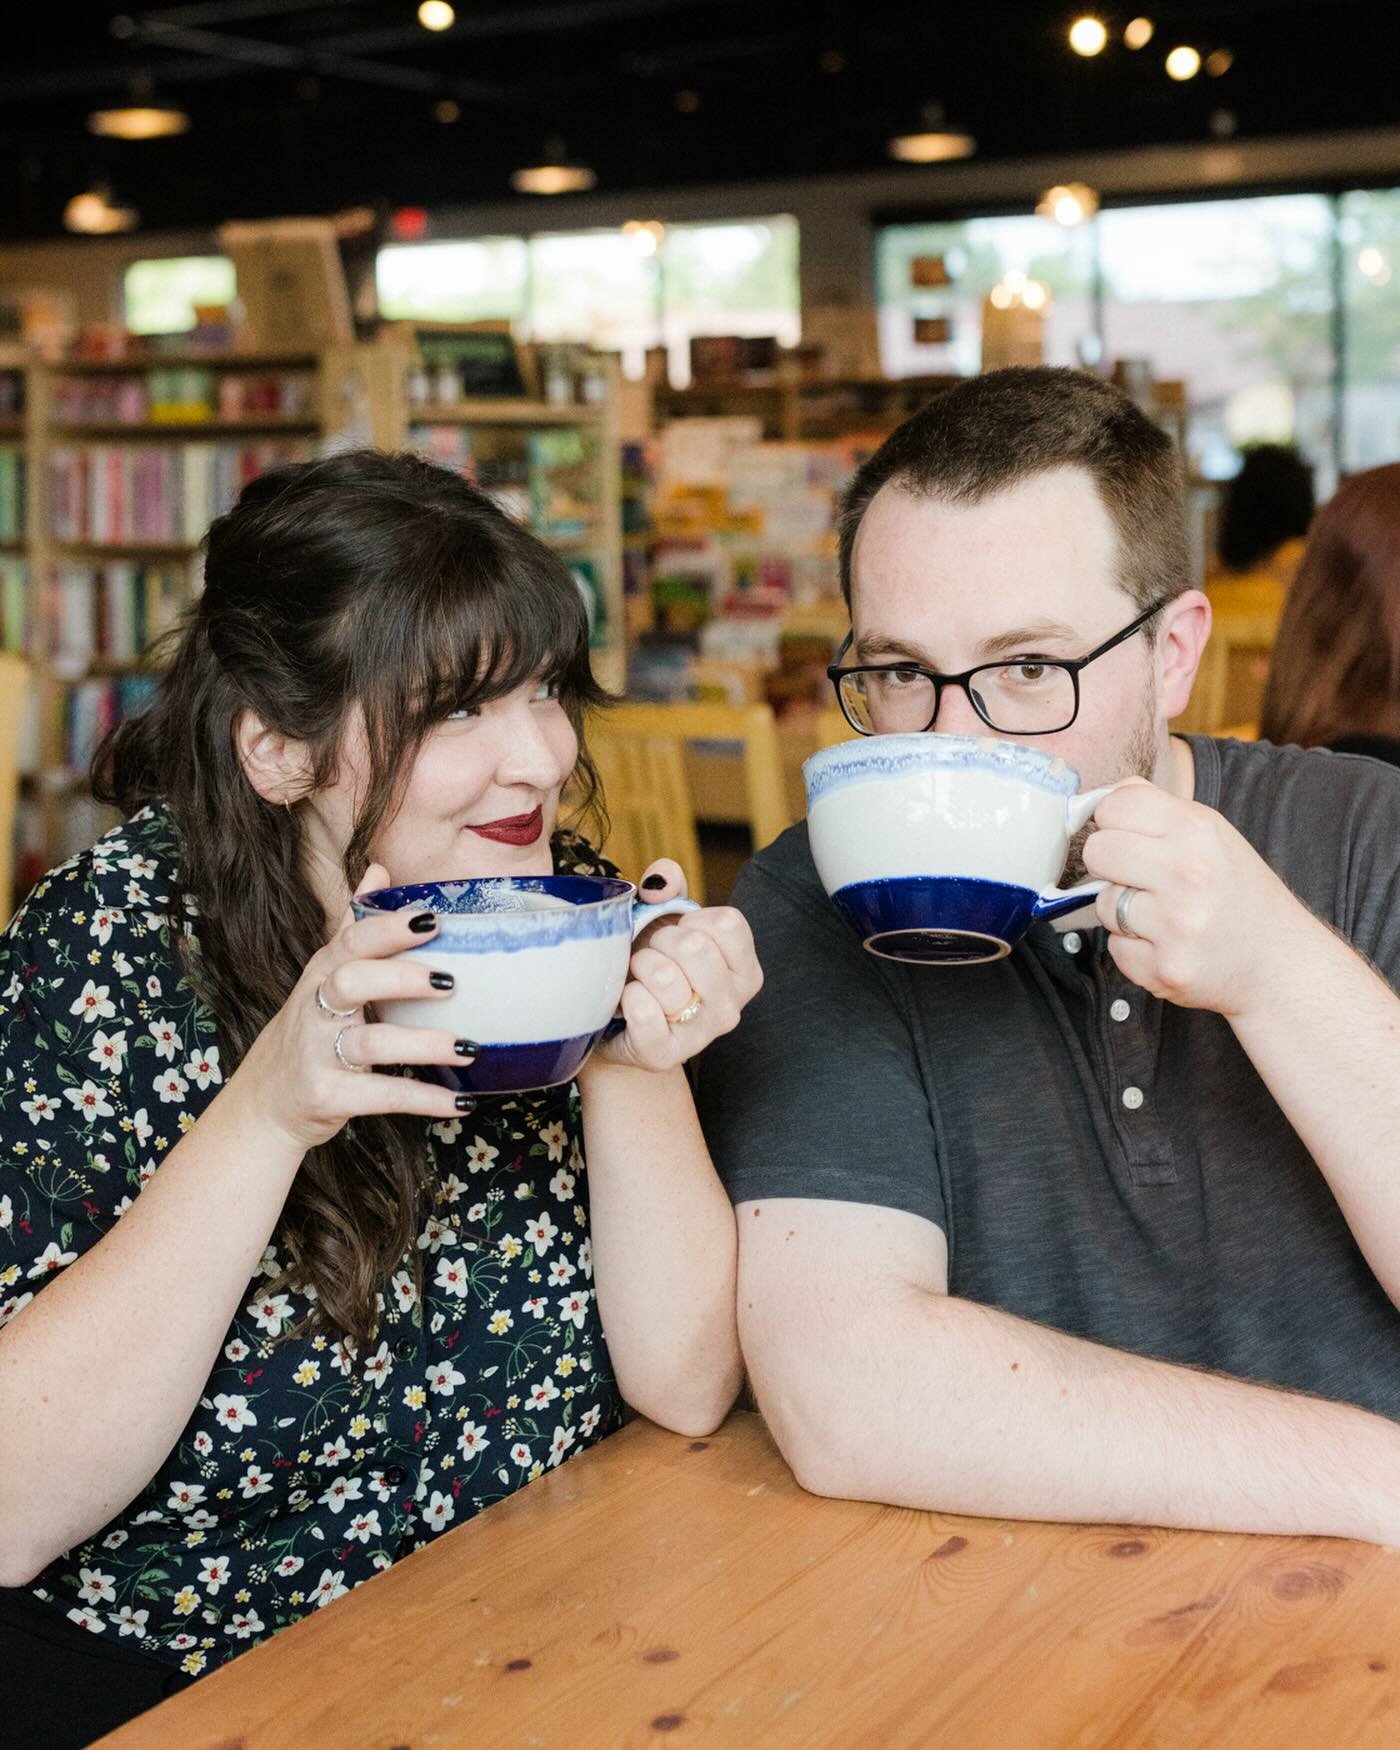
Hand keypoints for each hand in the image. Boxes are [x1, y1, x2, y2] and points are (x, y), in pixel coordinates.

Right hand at [237, 863, 475, 1150]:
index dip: (388, 928)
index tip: (433, 920)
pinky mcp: (326, 1097)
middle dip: (400, 978)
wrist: (263, 1106)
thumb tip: (379, 869)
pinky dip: (422, 1099)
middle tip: (451, 981)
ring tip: (470, 1047)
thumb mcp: (322, 978)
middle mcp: (314, 1010)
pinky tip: (460, 1102)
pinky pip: (379, 1096)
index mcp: (322, 975)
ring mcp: (317, 1055)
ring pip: (368, 1043)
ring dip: (422, 1044)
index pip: (351, 941)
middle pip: (350, 982)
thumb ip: (351, 928)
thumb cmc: (307, 1033)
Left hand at [595, 860, 763, 1072]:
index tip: (680, 934)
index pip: (728, 925)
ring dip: (639, 968)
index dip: (693, 919)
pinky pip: (643, 1011)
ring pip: (664, 978)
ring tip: (638, 978)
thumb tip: (664, 875)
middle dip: (660, 942)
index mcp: (744, 971)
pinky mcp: (665, 1055)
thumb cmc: (651, 967)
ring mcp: (702, 1034)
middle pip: (695, 948)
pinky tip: (628, 1002)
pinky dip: (626, 997)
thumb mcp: (663, 922)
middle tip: (651, 957)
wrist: (619, 1024)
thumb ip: (667, 890)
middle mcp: (732, 1006)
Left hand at [1082, 779, 1315, 1017]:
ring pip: (1103, 903)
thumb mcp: (1212, 833)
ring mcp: (1175, 923)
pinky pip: (1115, 947)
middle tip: (1139, 877)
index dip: (1113, 822)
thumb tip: (1101, 797)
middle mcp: (1186, 872)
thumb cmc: (1238, 893)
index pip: (1113, 805)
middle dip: (1110, 866)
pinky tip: (1166, 943)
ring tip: (1163, 914)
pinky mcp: (1164, 967)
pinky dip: (1133, 947)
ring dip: (1123, 911)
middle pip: (1096, 851)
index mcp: (1196, 829)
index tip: (1128, 836)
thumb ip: (1157, 810)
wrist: (1279, 961)